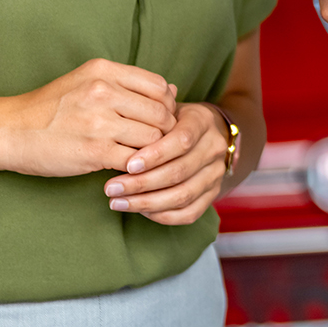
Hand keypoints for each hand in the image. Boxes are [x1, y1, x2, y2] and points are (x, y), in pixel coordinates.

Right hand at [0, 58, 177, 179]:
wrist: (8, 131)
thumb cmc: (50, 108)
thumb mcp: (86, 81)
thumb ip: (128, 84)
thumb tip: (173, 91)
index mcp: (104, 71)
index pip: (160, 87)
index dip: (166, 106)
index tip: (157, 120)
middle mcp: (103, 91)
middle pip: (162, 113)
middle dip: (164, 131)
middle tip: (154, 143)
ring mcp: (99, 122)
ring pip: (153, 139)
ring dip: (152, 152)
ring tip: (141, 156)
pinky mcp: (94, 151)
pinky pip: (135, 161)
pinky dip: (137, 168)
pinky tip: (128, 169)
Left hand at [104, 102, 232, 224]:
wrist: (205, 133)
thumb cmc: (173, 121)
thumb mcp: (163, 111)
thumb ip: (147, 122)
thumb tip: (117, 142)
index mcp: (202, 121)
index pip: (182, 140)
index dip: (155, 155)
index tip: (127, 165)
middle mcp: (214, 148)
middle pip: (179, 171)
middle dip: (141, 183)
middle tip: (111, 188)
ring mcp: (216, 173)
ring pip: (182, 195)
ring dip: (146, 203)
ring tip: (117, 202)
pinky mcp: (213, 194)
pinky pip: (188, 213)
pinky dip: (161, 215)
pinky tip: (138, 210)